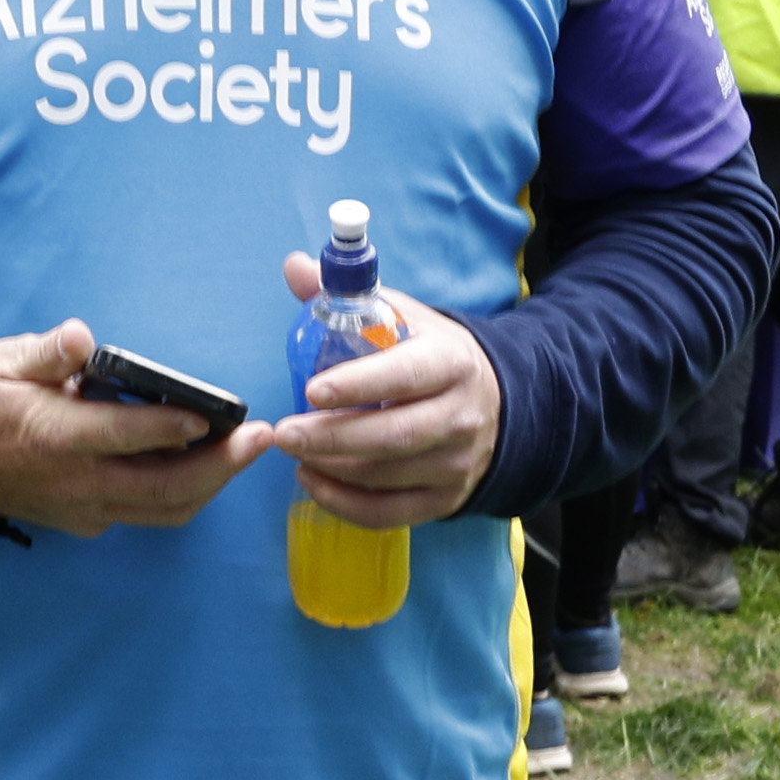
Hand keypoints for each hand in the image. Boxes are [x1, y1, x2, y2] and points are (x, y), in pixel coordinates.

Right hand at [0, 320, 271, 538]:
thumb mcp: (4, 361)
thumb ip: (48, 352)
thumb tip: (81, 337)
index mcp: (56, 437)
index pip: (126, 436)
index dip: (173, 427)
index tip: (213, 415)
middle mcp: (76, 483)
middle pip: (164, 488)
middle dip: (221, 467)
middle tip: (260, 438)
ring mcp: (83, 509)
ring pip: (164, 510)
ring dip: (211, 486)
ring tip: (244, 452)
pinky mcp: (87, 521)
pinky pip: (147, 515)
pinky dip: (183, 496)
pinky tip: (205, 466)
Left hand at [256, 262, 501, 527]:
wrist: (496, 404)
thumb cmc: (432, 357)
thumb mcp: (403, 318)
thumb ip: (348, 297)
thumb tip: (295, 267)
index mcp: (452, 363)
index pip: (405, 376)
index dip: (358, 386)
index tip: (312, 391)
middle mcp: (460, 416)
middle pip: (392, 436)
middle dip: (331, 438)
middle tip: (284, 433)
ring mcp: (456, 463)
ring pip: (386, 476)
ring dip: (332, 467)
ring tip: (294, 450)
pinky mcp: (446, 498)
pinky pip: (390, 513)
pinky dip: (345, 504)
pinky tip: (313, 481)